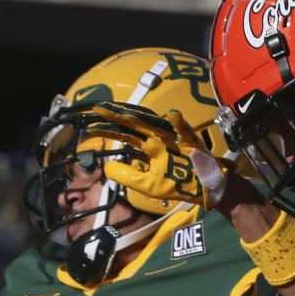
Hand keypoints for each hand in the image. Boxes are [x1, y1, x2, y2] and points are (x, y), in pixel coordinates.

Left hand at [85, 102, 230, 210]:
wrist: (203, 187)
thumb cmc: (177, 184)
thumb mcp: (146, 185)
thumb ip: (126, 176)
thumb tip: (107, 166)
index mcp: (149, 147)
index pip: (125, 135)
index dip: (109, 130)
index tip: (91, 126)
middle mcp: (159, 139)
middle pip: (135, 124)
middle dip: (118, 116)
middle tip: (98, 108)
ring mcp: (174, 138)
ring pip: (155, 122)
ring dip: (141, 116)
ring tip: (122, 112)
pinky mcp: (191, 142)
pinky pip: (186, 132)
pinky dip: (181, 124)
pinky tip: (173, 115)